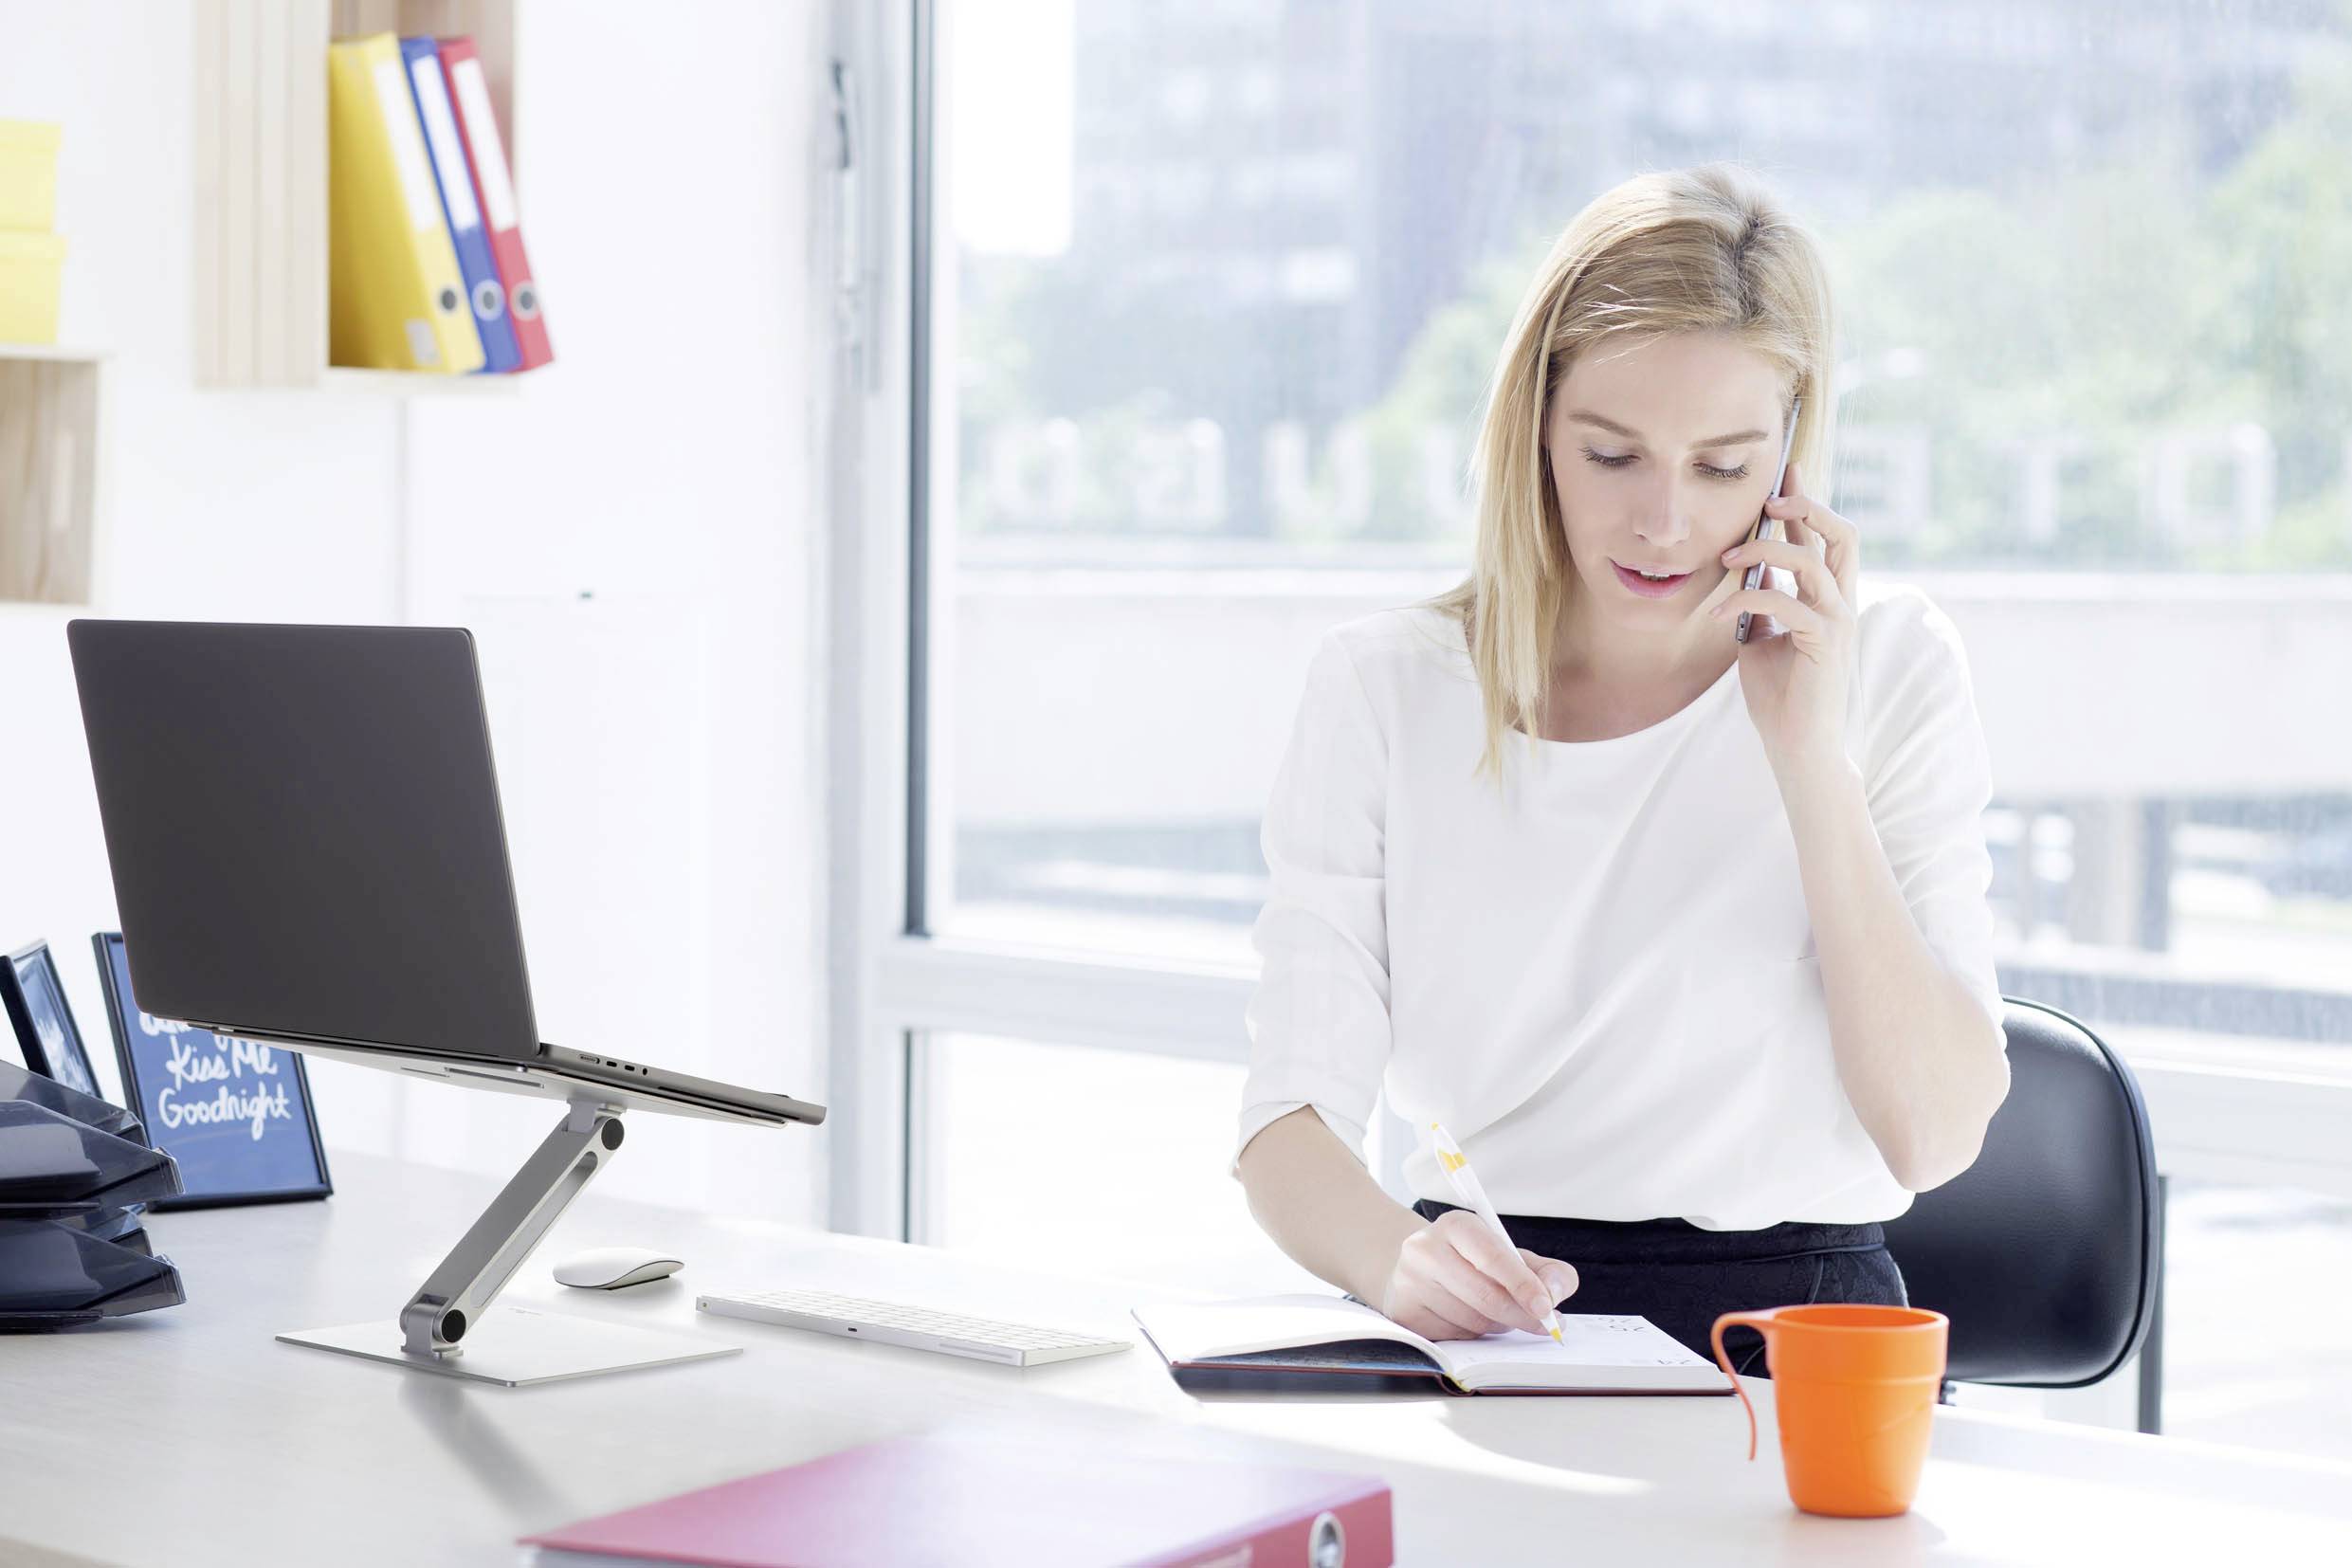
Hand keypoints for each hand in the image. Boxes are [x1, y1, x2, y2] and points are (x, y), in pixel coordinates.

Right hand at [1378, 1209, 1579, 1341]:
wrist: (1416, 1269)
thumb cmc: (1472, 1263)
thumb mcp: (1511, 1256)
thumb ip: (1546, 1271)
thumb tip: (1555, 1294)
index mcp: (1456, 1225)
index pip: (1493, 1256)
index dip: (1523, 1284)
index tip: (1546, 1307)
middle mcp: (1426, 1249)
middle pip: (1485, 1295)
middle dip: (1522, 1316)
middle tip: (1546, 1326)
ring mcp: (1410, 1282)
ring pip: (1472, 1320)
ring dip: (1497, 1326)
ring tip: (1499, 1314)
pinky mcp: (1404, 1313)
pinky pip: (1453, 1337)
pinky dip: (1473, 1335)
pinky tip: (1471, 1320)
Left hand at [1708, 460, 1859, 778]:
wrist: (1796, 743)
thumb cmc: (1780, 694)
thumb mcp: (1762, 637)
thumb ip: (1762, 602)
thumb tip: (1746, 571)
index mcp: (1828, 599)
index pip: (1825, 538)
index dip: (1807, 501)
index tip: (1786, 469)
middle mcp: (1841, 604)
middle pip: (1843, 535)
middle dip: (1809, 506)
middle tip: (1772, 498)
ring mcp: (1838, 621)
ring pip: (1812, 561)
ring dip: (1765, 549)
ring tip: (1728, 555)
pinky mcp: (1825, 643)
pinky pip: (1787, 603)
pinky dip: (1750, 597)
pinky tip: (1721, 613)